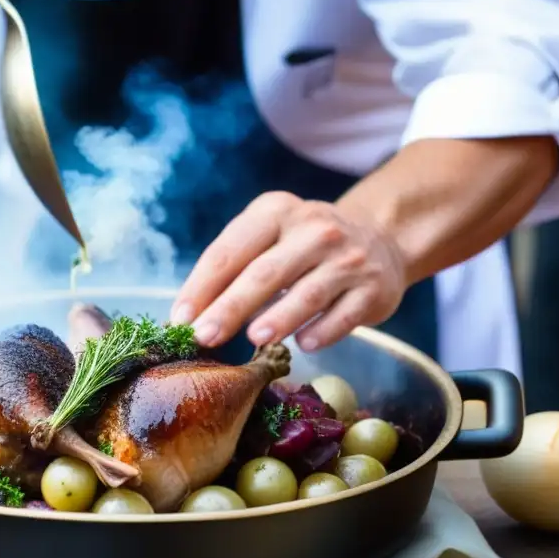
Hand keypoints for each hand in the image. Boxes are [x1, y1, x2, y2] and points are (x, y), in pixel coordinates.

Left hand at [170, 192, 407, 350]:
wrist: (379, 241)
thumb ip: (234, 269)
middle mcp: (314, 230)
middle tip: (203, 336)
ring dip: (279, 317)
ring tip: (253, 339)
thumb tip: (190, 316)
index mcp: (276, 212)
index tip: (179, 318)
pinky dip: (323, 331)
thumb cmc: (304, 248)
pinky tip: (304, 345)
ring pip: (307, 293)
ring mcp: (347, 259)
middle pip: (264, 272)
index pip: (230, 250)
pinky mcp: (374, 289)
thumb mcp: (270, 238)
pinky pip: (344, 315)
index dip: (201, 286)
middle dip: (230, 307)